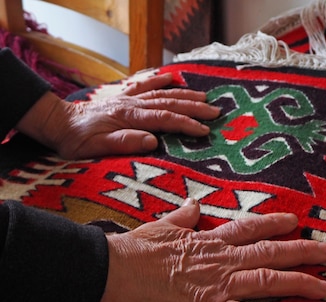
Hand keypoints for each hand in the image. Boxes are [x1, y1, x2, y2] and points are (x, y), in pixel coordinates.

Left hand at [16, 73, 219, 158]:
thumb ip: (126, 142)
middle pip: (170, 104)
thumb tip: (153, 141)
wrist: (58, 123)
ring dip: (185, 95)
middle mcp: (133, 105)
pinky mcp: (123, 97)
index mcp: (130, 118)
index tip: (205, 129)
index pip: (165, 119)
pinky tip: (172, 78)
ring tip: (205, 97)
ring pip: (162, 94)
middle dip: (194, 107)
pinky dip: (159, 80)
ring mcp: (129, 99)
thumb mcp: (98, 148)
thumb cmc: (78, 140)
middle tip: (215, 111)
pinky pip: (144, 85)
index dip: (187, 124)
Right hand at [90, 200, 325, 301]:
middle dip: (301, 251)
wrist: (114, 274)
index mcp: (210, 240)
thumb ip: (183, 217)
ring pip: (270, 280)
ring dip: (300, 283)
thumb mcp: (161, 227)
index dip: (274, 224)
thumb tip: (194, 205)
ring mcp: (221, 284)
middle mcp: (223, 259)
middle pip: (270, 252)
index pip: (249, 228)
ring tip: (324, 287)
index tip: (295, 221)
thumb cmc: (133, 253)